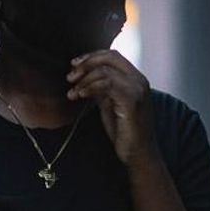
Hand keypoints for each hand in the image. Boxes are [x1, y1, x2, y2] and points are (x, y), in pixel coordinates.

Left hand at [65, 49, 159, 167]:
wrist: (138, 154)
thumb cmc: (124, 131)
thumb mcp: (110, 103)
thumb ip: (102, 88)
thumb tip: (84, 76)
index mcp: (136, 78)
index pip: (112, 56)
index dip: (91, 57)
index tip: (74, 65)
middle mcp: (139, 80)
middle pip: (109, 58)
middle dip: (86, 63)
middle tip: (70, 77)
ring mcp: (137, 90)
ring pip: (106, 70)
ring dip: (84, 79)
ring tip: (73, 92)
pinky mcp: (132, 101)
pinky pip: (107, 84)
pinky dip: (90, 87)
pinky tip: (80, 95)